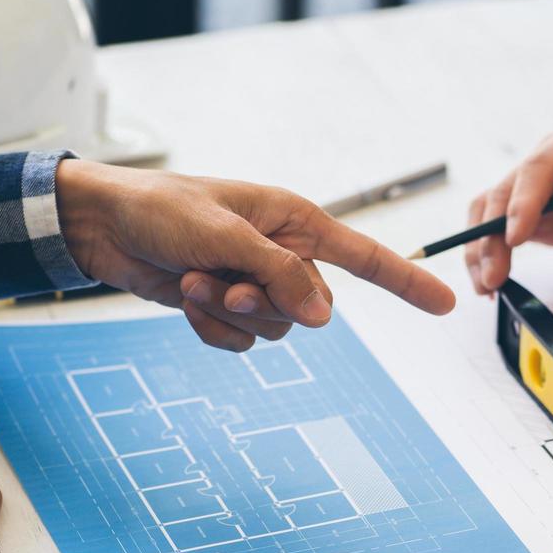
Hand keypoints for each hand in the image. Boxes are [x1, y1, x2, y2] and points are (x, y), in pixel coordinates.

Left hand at [55, 160, 455, 351]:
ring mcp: (254, 283)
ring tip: (196, 281)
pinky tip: (187, 300)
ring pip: (275, 330)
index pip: (365, 258)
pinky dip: (212, 329)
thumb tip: (324, 319)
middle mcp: (283, 255)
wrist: (104, 226)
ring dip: (230, 314)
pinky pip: (241, 343)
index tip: (448, 304)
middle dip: (266, 304)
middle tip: (222, 280)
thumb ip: (279, 275)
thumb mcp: (226, 236)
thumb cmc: (163, 209)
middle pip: (311, 310)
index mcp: (296, 223)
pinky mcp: (224, 307)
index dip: (407, 282)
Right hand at [465, 116, 552, 292]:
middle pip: (508, 188)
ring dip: (482, 244)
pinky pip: (501, 224)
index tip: (515, 237)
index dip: (523, 201)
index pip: (542, 166)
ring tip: (486, 283)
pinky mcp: (538, 208)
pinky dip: (489, 250)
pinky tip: (489, 279)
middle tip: (493, 275)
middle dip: (493, 232)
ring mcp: (544, 182)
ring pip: (493, 206)